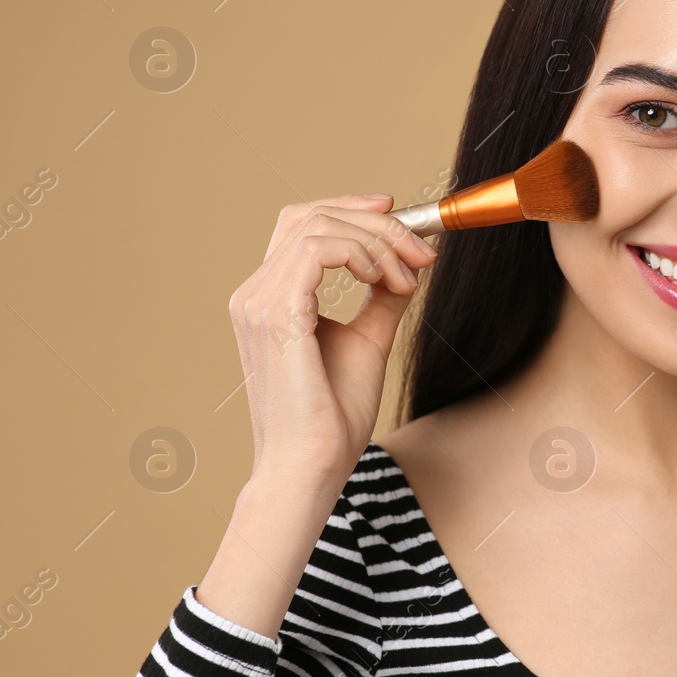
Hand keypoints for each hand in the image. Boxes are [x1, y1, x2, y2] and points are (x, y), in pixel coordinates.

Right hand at [226, 194, 437, 488]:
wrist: (311, 466)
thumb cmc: (332, 416)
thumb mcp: (368, 341)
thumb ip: (382, 298)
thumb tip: (409, 264)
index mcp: (269, 298)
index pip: (302, 225)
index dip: (352, 210)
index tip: (400, 216)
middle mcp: (255, 294)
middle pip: (311, 215)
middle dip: (376, 222)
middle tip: (421, 250)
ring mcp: (259, 302)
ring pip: (318, 226)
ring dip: (377, 241)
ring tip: (408, 276)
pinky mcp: (276, 315)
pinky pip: (318, 250)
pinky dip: (362, 254)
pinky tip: (386, 281)